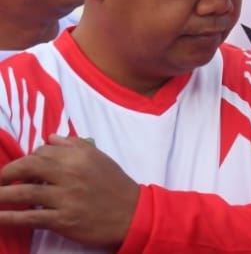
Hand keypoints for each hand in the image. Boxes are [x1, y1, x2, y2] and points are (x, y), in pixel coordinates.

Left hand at [0, 134, 138, 245]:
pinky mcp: (62, 220)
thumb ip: (75, 145)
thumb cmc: (114, 184)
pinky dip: (9, 217)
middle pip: (29, 166)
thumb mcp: (99, 158)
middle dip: (8, 172)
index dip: (29, 158)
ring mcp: (66, 197)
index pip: (43, 151)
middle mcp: (71, 173)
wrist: (131, 214)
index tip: (24, 168)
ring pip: (24, 192)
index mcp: (80, 156)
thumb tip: (50, 138)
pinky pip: (30, 217)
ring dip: (1, 194)